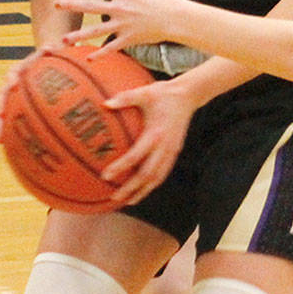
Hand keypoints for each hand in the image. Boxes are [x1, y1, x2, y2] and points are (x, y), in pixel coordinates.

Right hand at [0, 47, 43, 142]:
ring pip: (5, 113)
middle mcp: (13, 85)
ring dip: (1, 126)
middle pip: (2, 99)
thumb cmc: (51, 56)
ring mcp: (15, 96)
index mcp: (19, 70)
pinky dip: (15, 132)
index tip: (12, 84)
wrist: (47, 59)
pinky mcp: (21, 106)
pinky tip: (17, 147)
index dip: (11, 80)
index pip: (11, 75)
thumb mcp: (51, 50)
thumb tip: (51, 46)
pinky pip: (16, 119)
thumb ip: (50, 49)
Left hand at [56, 0, 181, 52]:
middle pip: (91, 7)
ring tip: (64, 40)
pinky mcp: (129, 39)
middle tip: (56, 3)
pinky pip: (112, 47)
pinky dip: (101, 54)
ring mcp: (122, 26)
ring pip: (96, 31)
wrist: (177, 19)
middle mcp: (119, 9)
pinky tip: (89, 58)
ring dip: (79, 35)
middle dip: (72, 5)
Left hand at [101, 77, 195, 204]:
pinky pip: (163, 172)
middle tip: (114, 198)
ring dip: (143, 191)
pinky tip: (142, 189)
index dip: (121, 167)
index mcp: (156, 134)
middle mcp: (165, 146)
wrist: (188, 96)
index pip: (136, 156)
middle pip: (147, 174)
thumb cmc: (163, 93)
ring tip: (128, 201)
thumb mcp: (144, 92)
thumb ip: (125, 98)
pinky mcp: (175, 152)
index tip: (105, 175)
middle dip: (131, 188)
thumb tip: (104, 104)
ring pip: (157, 178)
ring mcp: (172, 151)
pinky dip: (152, 184)